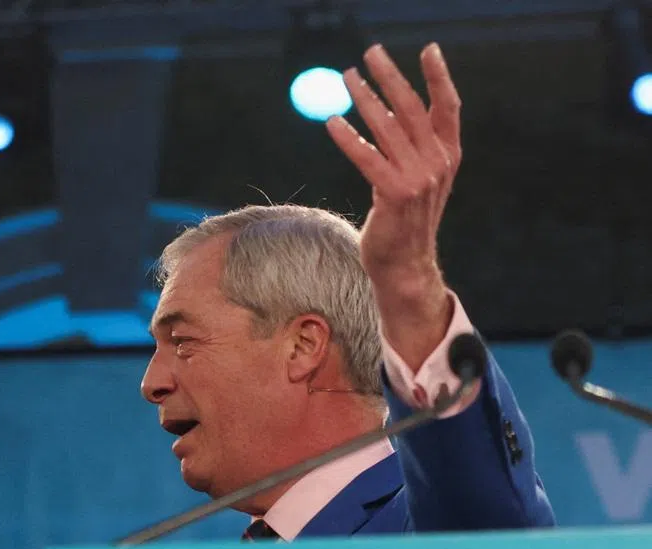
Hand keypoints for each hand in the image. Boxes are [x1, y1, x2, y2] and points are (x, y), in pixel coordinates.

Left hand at [326, 42, 460, 370]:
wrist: (404, 267)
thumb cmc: (404, 224)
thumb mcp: (418, 182)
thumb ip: (412, 151)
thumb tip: (392, 117)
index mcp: (448, 157)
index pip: (447, 108)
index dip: (439, 77)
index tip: (428, 49)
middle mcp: (437, 164)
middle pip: (412, 108)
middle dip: (390, 76)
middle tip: (370, 53)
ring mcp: (417, 178)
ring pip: (387, 127)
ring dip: (365, 98)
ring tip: (347, 78)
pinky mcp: (393, 194)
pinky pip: (366, 156)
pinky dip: (348, 137)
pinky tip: (333, 122)